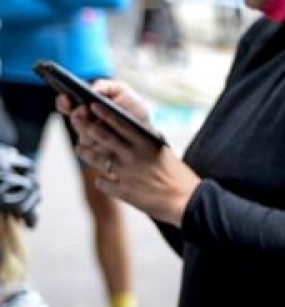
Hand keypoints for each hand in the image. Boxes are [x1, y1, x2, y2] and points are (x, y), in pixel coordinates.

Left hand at [66, 82, 199, 225]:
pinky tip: (106, 179)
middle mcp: (133, 156)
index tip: (94, 105)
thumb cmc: (177, 175)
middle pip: (103, 137)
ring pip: (95, 158)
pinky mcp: (122, 191)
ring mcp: (126, 174)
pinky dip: (102, 180)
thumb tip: (127, 131)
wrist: (185, 201)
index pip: (121, 123)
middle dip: (86, 126)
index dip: (105, 113)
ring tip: (81, 148)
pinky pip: (102, 182)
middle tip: (76, 119)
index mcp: (146, 144)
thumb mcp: (162, 152)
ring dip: (85, 151)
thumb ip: (143, 142)